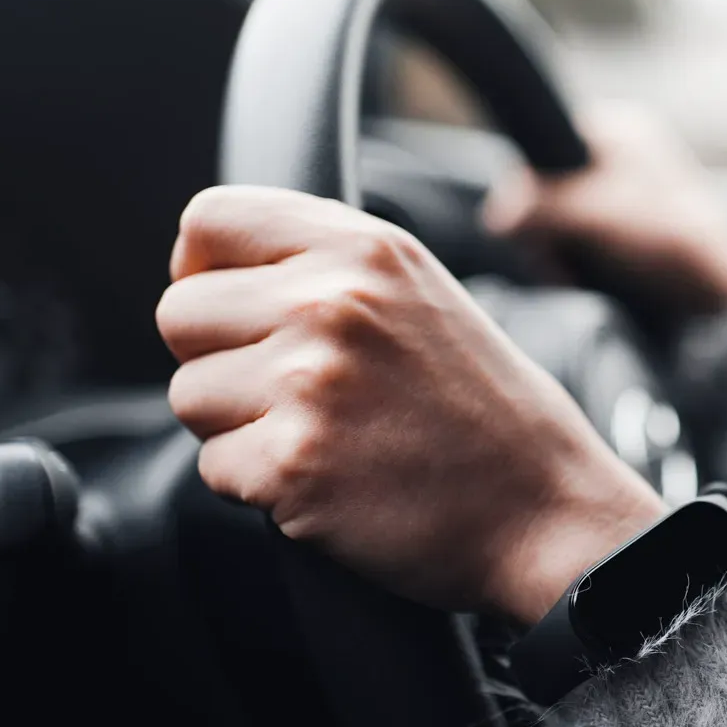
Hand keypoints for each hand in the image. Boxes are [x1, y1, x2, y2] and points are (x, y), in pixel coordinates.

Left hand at [156, 186, 663, 624]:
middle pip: (179, 313)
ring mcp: (308, 383)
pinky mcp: (293, 464)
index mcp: (363, 248)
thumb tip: (212, 266)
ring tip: (324, 436)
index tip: (234, 308)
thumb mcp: (421, 291)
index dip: (203, 268)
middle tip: (289, 392)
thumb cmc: (486, 410)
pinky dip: (260, 487)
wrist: (546, 507)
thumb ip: (326, 265)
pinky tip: (331, 481)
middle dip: (217, 359)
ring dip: (238, 428)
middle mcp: (330, 302)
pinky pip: (213, 469)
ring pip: (189, 396)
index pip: (208, 220)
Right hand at [482, 102, 726, 316]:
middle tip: (560, 260)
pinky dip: (575, 264)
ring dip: (558, 252)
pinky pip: (577, 243)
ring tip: (577, 275)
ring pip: (557, 221)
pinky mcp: (624, 235)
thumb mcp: (596, 213)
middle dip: (545, 230)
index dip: (528, 189)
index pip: (543, 146)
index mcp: (618, 128)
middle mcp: (619, 155)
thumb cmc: (669, 239)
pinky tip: (587, 281)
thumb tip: (496, 218)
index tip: (530, 227)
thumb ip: (539, 208)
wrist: (723, 293)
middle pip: (546, 188)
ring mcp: (622, 196)